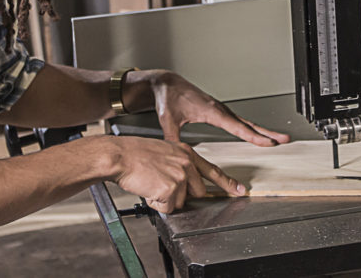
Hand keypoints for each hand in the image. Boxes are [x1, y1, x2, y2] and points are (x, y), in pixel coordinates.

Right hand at [103, 135, 244, 212]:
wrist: (120, 155)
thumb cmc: (135, 154)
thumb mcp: (164, 152)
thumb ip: (179, 166)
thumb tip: (183, 184)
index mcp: (186, 153)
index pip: (212, 171)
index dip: (228, 183)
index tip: (240, 190)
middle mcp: (187, 163)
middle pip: (198, 192)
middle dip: (181, 195)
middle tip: (161, 184)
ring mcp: (181, 176)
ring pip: (180, 202)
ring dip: (165, 199)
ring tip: (150, 183)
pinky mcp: (171, 188)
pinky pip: (167, 207)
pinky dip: (156, 203)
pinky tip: (147, 188)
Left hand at [146, 71, 291, 146]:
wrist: (168, 84)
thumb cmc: (170, 98)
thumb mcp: (169, 120)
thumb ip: (173, 139)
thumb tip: (176, 155)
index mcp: (211, 111)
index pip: (237, 127)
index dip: (253, 136)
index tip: (268, 143)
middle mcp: (220, 109)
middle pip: (248, 123)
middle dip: (267, 132)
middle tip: (285, 139)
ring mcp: (221, 109)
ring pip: (246, 122)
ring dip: (263, 130)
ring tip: (278, 138)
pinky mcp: (218, 111)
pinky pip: (239, 121)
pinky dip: (251, 128)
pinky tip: (256, 134)